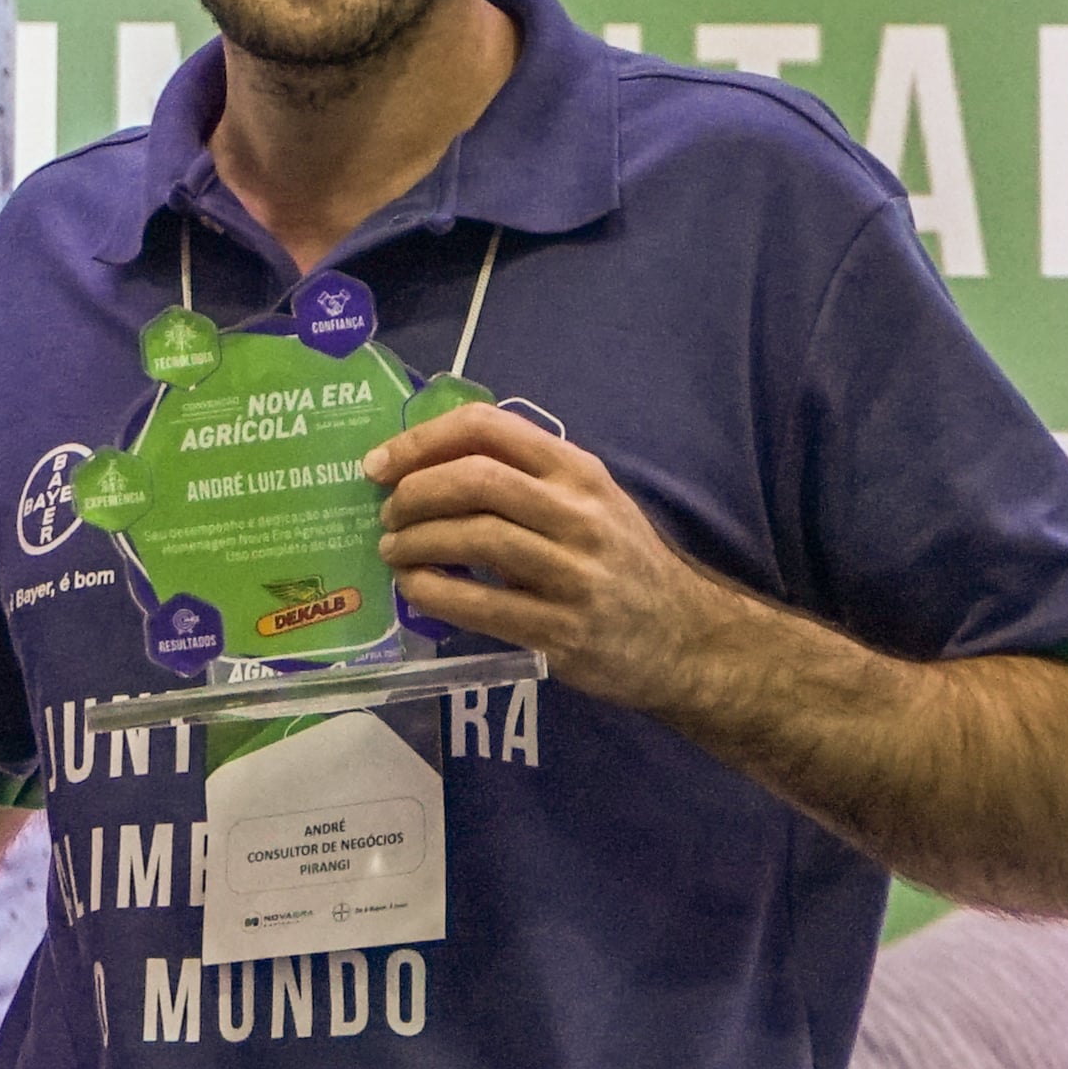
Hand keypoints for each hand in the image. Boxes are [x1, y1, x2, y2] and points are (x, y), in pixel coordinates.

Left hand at [365, 403, 721, 714]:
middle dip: (414, 493)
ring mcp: (573, 574)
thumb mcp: (590, 501)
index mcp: (578, 472)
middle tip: (387, 512)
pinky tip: (414, 589)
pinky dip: (434, 593)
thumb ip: (525, 478)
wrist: (686, 639)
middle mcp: (579, 515)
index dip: (422, 440)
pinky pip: (481, 605)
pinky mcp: (561, 631)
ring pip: (475, 538)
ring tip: (393, 550)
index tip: (381, 463)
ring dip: (416, 542)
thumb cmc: (622, 562)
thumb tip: (425, 465)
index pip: (489, 428)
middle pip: (476, 480)